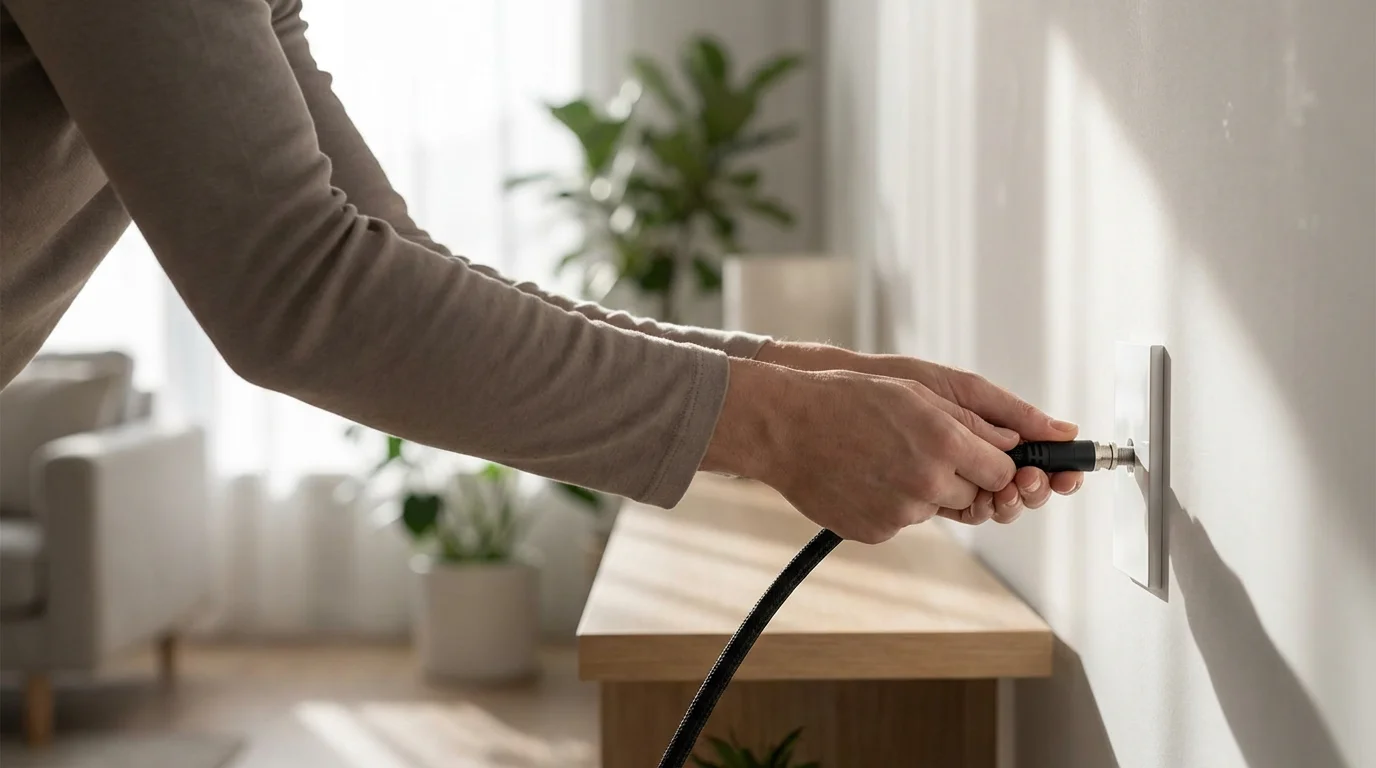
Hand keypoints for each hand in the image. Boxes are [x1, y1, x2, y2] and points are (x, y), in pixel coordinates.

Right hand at [703, 359, 1018, 542]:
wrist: (785, 427)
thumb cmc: (848, 399)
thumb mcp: (917, 392)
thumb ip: (972, 421)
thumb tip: (1013, 443)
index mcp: (945, 444)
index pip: (1003, 471)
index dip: (992, 461)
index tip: (978, 453)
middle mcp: (928, 484)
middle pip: (974, 496)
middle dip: (959, 477)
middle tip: (919, 450)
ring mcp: (900, 513)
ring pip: (934, 508)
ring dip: (922, 490)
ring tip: (883, 458)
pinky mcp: (876, 531)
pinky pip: (901, 521)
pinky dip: (890, 503)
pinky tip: (864, 476)